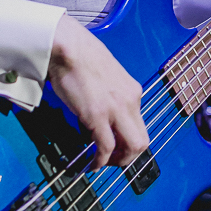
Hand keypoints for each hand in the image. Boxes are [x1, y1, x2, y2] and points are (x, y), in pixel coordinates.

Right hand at [48, 15, 148, 169]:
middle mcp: (131, 100)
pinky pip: (106, 147)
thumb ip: (108, 97)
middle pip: (142, 141)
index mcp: (133, 91)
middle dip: (128, 157)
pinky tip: (91, 164)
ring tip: (101, 165)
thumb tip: (97, 117)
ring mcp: (116, 109)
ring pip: (131, 147)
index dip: (127, 141)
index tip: (115, 148)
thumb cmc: (81, 56)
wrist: (69, 46)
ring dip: (117, 162)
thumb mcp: (106, 77)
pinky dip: (100, 160)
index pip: (139, 125)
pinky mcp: (97, 115)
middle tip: (111, 162)